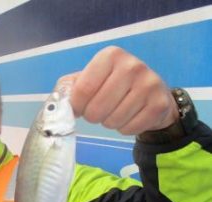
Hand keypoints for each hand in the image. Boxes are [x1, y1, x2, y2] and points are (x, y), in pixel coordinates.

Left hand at [58, 46, 178, 134]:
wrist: (151, 93)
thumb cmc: (112, 85)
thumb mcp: (89, 78)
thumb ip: (69, 87)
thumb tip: (58, 103)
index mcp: (110, 56)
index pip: (83, 90)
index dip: (77, 106)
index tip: (80, 106)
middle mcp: (132, 66)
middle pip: (96, 109)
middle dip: (93, 116)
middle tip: (100, 110)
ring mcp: (149, 84)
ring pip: (112, 121)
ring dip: (109, 122)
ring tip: (116, 111)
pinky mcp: (159, 104)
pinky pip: (129, 129)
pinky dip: (125, 128)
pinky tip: (130, 116)